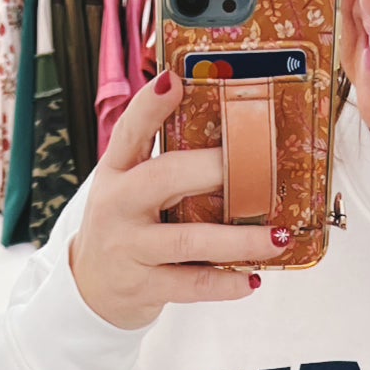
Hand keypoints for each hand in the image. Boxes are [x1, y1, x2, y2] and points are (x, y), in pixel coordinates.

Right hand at [68, 70, 288, 331]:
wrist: (90, 288)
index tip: (175, 81)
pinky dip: (225, 282)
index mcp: (117, 172)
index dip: (150, 105)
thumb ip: (165, 164)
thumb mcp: (129, 189)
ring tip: (279, 236)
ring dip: (239, 239)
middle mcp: (118, 206)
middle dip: (214, 170)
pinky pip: (191, 284)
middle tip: (261, 166)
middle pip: (165, 177)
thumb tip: (232, 138)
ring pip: (188, 240)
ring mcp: (129, 247)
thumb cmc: (124, 229)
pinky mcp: (143, 285)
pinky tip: (253, 279)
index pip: (130, 131)